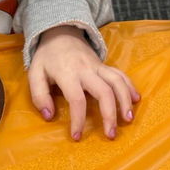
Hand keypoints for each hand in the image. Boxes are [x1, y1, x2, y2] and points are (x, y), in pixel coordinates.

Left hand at [28, 25, 139, 140]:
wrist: (60, 32)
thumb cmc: (47, 57)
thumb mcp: (34, 73)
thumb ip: (39, 95)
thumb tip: (49, 116)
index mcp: (68, 73)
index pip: (77, 99)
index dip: (78, 120)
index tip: (77, 136)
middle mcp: (86, 70)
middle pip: (104, 92)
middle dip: (110, 114)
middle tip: (111, 135)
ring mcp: (98, 66)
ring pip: (117, 82)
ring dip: (125, 101)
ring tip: (128, 120)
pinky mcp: (105, 65)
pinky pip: (120, 74)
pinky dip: (130, 86)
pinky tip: (135, 99)